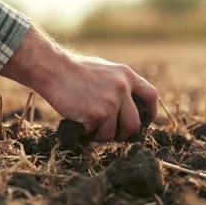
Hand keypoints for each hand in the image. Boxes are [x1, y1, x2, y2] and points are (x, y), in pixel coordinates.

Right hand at [0, 25, 157, 141]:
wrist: (54, 69)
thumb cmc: (74, 70)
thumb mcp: (105, 70)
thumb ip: (119, 85)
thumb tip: (128, 106)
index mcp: (127, 76)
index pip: (151, 96)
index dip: (151, 113)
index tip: (144, 122)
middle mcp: (122, 89)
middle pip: (134, 123)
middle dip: (124, 134)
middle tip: (113, 134)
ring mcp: (110, 102)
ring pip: (113, 133)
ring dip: (101, 135)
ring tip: (88, 125)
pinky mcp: (96, 115)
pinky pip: (94, 134)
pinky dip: (85, 133)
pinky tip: (77, 121)